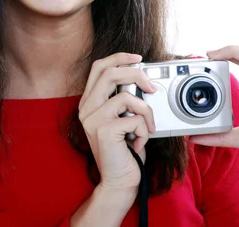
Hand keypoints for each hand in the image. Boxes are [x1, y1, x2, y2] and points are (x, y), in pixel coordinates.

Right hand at [78, 52, 156, 192]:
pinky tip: (139, 143)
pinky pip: (134, 119)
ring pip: (126, 96)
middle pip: (110, 73)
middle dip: (137, 74)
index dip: (119, 57)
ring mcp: (92, 119)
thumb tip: (144, 81)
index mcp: (89, 101)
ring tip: (147, 127)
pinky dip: (144, 130)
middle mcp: (86, 108)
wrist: (119, 181)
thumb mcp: (122, 119)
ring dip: (146, 111)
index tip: (137, 58)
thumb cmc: (124, 151)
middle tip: (151, 87)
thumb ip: (124, 100)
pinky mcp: (103, 130)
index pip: (99, 67)